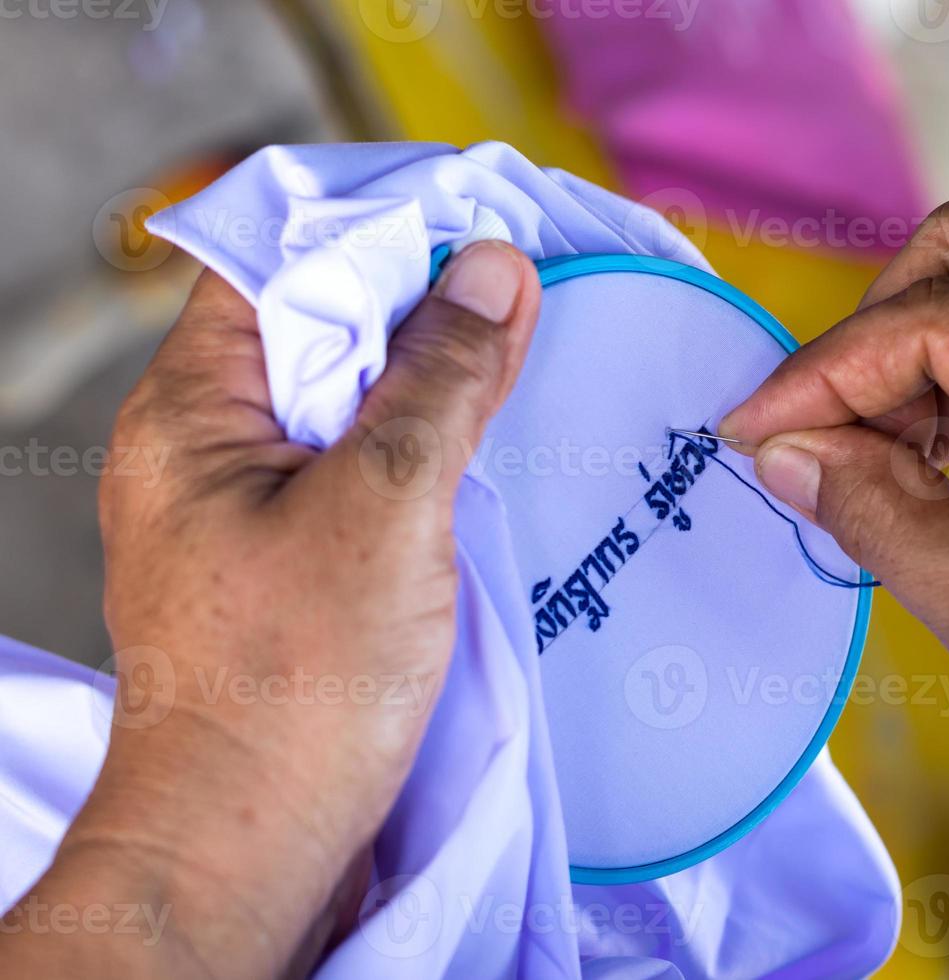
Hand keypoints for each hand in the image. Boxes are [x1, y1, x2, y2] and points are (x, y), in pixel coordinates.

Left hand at [5, 241, 540, 977]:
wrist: (254, 843)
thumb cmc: (298, 684)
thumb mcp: (385, 509)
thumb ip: (441, 382)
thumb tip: (494, 267)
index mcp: (192, 410)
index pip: (280, 265)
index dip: (379, 231)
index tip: (483, 221)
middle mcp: (210, 445)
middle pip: (322, 328)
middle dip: (424, 303)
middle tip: (530, 291)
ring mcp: (251, 504)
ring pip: (351, 400)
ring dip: (433, 378)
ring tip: (529, 357)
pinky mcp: (295, 557)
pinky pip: (364, 466)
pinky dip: (427, 444)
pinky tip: (493, 446)